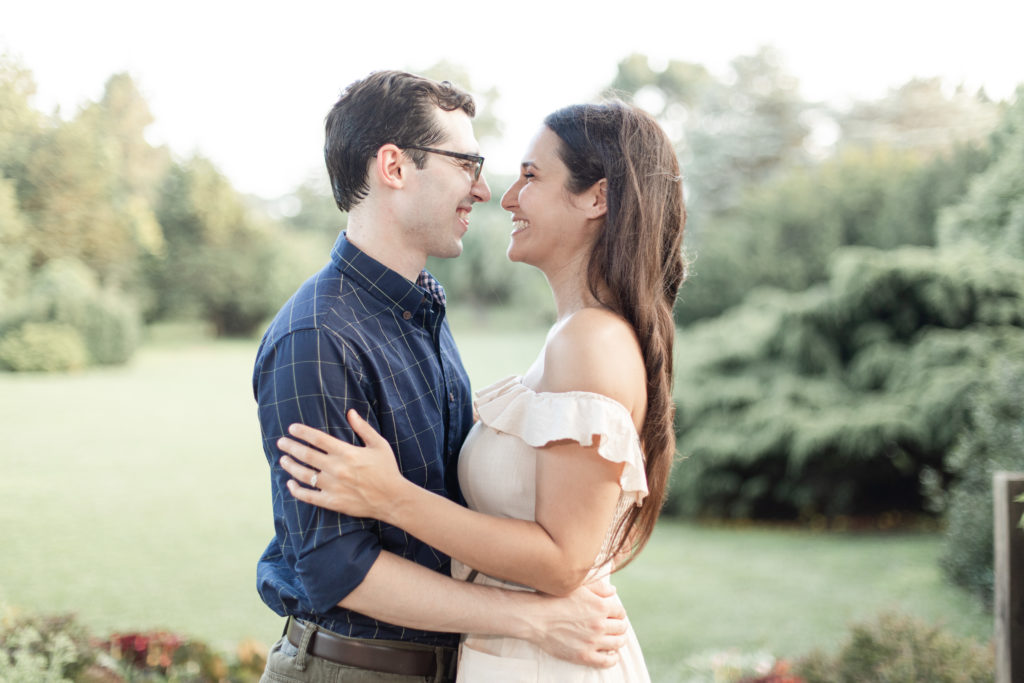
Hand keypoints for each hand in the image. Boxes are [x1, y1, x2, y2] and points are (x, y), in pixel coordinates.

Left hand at [277, 410, 403, 520]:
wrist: (393, 499)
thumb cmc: (387, 470)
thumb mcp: (379, 445)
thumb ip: (363, 428)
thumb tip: (350, 412)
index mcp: (347, 452)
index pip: (317, 439)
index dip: (302, 432)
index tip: (291, 428)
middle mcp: (336, 468)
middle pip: (306, 455)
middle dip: (290, 447)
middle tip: (281, 442)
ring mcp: (333, 486)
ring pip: (303, 475)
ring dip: (290, 466)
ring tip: (283, 460)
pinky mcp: (332, 502)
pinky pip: (308, 496)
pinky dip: (296, 490)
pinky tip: (290, 484)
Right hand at [532, 580, 626, 667]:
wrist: (535, 617)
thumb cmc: (554, 598)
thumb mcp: (577, 587)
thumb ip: (599, 588)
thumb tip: (613, 590)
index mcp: (600, 606)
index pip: (620, 612)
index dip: (617, 613)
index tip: (612, 615)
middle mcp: (600, 624)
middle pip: (621, 628)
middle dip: (618, 626)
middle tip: (613, 627)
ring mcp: (592, 642)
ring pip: (617, 644)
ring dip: (618, 641)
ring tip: (613, 639)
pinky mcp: (584, 656)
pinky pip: (607, 661)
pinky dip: (612, 658)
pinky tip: (611, 654)